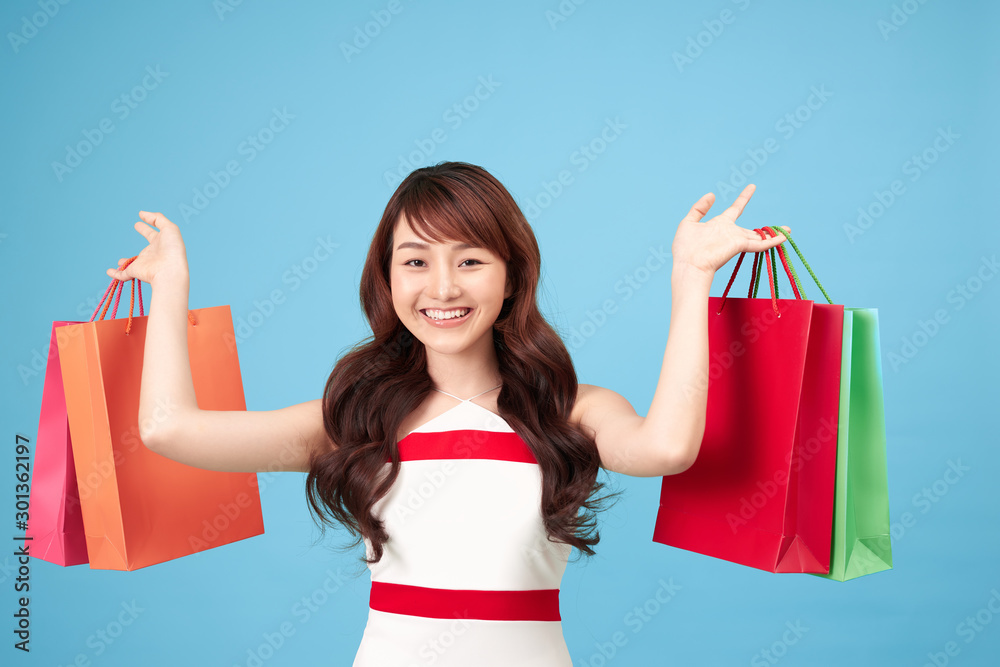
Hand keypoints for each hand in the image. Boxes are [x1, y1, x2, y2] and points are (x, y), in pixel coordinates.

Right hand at [106, 211, 188, 285]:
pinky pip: (123, 274)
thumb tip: (142, 214)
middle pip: (147, 245)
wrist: (169, 270)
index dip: (148, 226)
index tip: (141, 219)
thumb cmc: (172, 249)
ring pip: (133, 262)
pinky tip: (109, 272)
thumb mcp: (169, 228)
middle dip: (145, 234)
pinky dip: (115, 274)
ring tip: (120, 261)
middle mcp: (153, 253)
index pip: (153, 233)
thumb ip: (157, 219)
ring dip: (126, 262)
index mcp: (162, 244)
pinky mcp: (135, 271)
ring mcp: (144, 263)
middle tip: (137, 226)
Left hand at [670, 184, 788, 276]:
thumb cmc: (685, 248)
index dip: (744, 198)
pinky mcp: (738, 245)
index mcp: (719, 225)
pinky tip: (784, 237)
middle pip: (752, 230)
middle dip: (766, 231)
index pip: (735, 209)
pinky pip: (759, 243)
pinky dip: (772, 241)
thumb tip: (712, 195)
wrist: (688, 265)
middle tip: (784, 228)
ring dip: (774, 235)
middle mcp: (730, 232)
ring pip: (759, 237)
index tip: (752, 186)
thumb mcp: (689, 222)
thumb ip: (700, 208)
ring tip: (788, 231)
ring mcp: (735, 239)